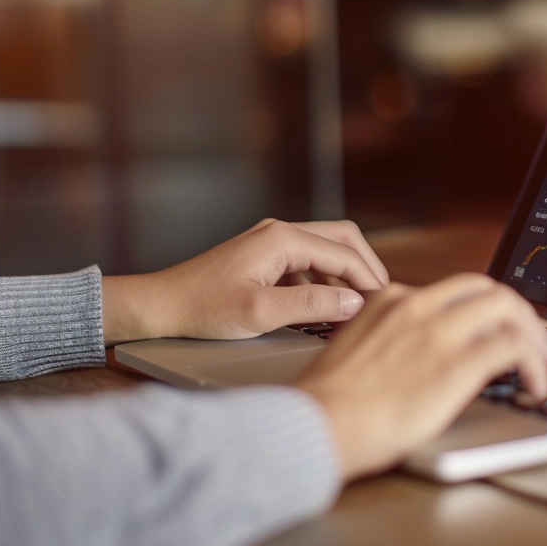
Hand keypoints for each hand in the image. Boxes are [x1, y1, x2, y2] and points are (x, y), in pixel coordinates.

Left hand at [101, 218, 389, 344]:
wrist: (161, 307)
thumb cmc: (202, 309)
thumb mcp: (261, 313)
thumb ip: (312, 306)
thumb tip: (354, 302)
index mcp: (282, 239)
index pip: (344, 254)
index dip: (369, 281)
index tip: (385, 307)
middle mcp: (279, 232)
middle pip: (343, 240)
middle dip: (365, 268)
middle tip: (381, 300)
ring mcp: (271, 243)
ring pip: (326, 250)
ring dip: (346, 276)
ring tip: (358, 309)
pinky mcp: (265, 258)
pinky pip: (308, 263)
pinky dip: (325, 282)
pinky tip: (327, 309)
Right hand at [293, 273, 546, 480]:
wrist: (319, 424)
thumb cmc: (329, 406)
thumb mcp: (359, 353)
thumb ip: (393, 343)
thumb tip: (423, 360)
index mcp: (391, 301)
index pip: (454, 292)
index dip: (485, 310)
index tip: (497, 329)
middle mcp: (417, 306)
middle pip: (487, 289)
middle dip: (519, 312)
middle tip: (534, 340)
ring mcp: (439, 331)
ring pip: (507, 308)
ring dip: (534, 334)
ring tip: (545, 361)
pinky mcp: (458, 363)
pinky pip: (514, 347)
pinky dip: (534, 363)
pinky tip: (536, 386)